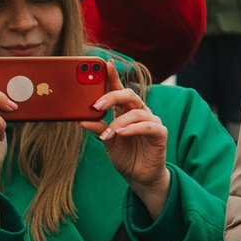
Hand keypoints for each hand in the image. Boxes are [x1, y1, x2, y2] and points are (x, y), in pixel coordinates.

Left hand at [81, 64, 168, 220]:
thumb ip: (96, 127)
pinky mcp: (160, 134)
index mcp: (126, 110)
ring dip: (118, 122)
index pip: (119, 89)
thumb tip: (80, 118)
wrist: (139, 176)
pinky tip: (120, 133)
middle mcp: (140, 112)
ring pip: (136, 112)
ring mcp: (152, 122)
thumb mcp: (105, 139)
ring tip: (106, 134)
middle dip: (112, 96)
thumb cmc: (124, 154)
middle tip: (96, 105)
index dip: (113, 76)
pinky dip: (132, 129)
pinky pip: (148, 126)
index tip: (104, 63)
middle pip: (129, 95)